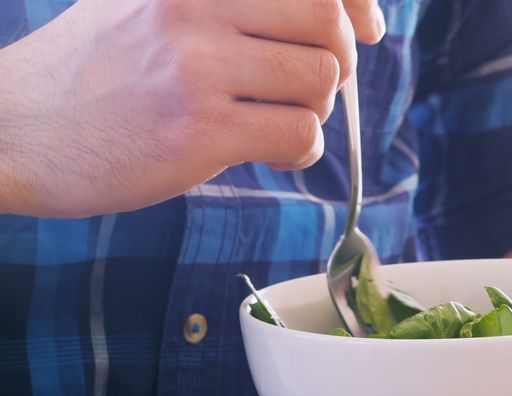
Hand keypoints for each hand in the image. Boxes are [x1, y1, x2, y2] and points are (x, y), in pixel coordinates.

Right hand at [0, 0, 384, 216]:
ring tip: (276, 122)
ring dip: (313, 110)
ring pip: (320, 81)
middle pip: (327, 24)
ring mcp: (196, 67)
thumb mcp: (147, 3)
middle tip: (308, 86)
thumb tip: (336, 14)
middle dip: (336, 61)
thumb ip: (224, 2)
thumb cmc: (94, 70)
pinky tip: (269, 154)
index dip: (355, 3)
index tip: (366, 29)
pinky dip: (299, 151)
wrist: (15, 131)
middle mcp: (194, 6)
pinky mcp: (199, 131)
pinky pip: (299, 135)